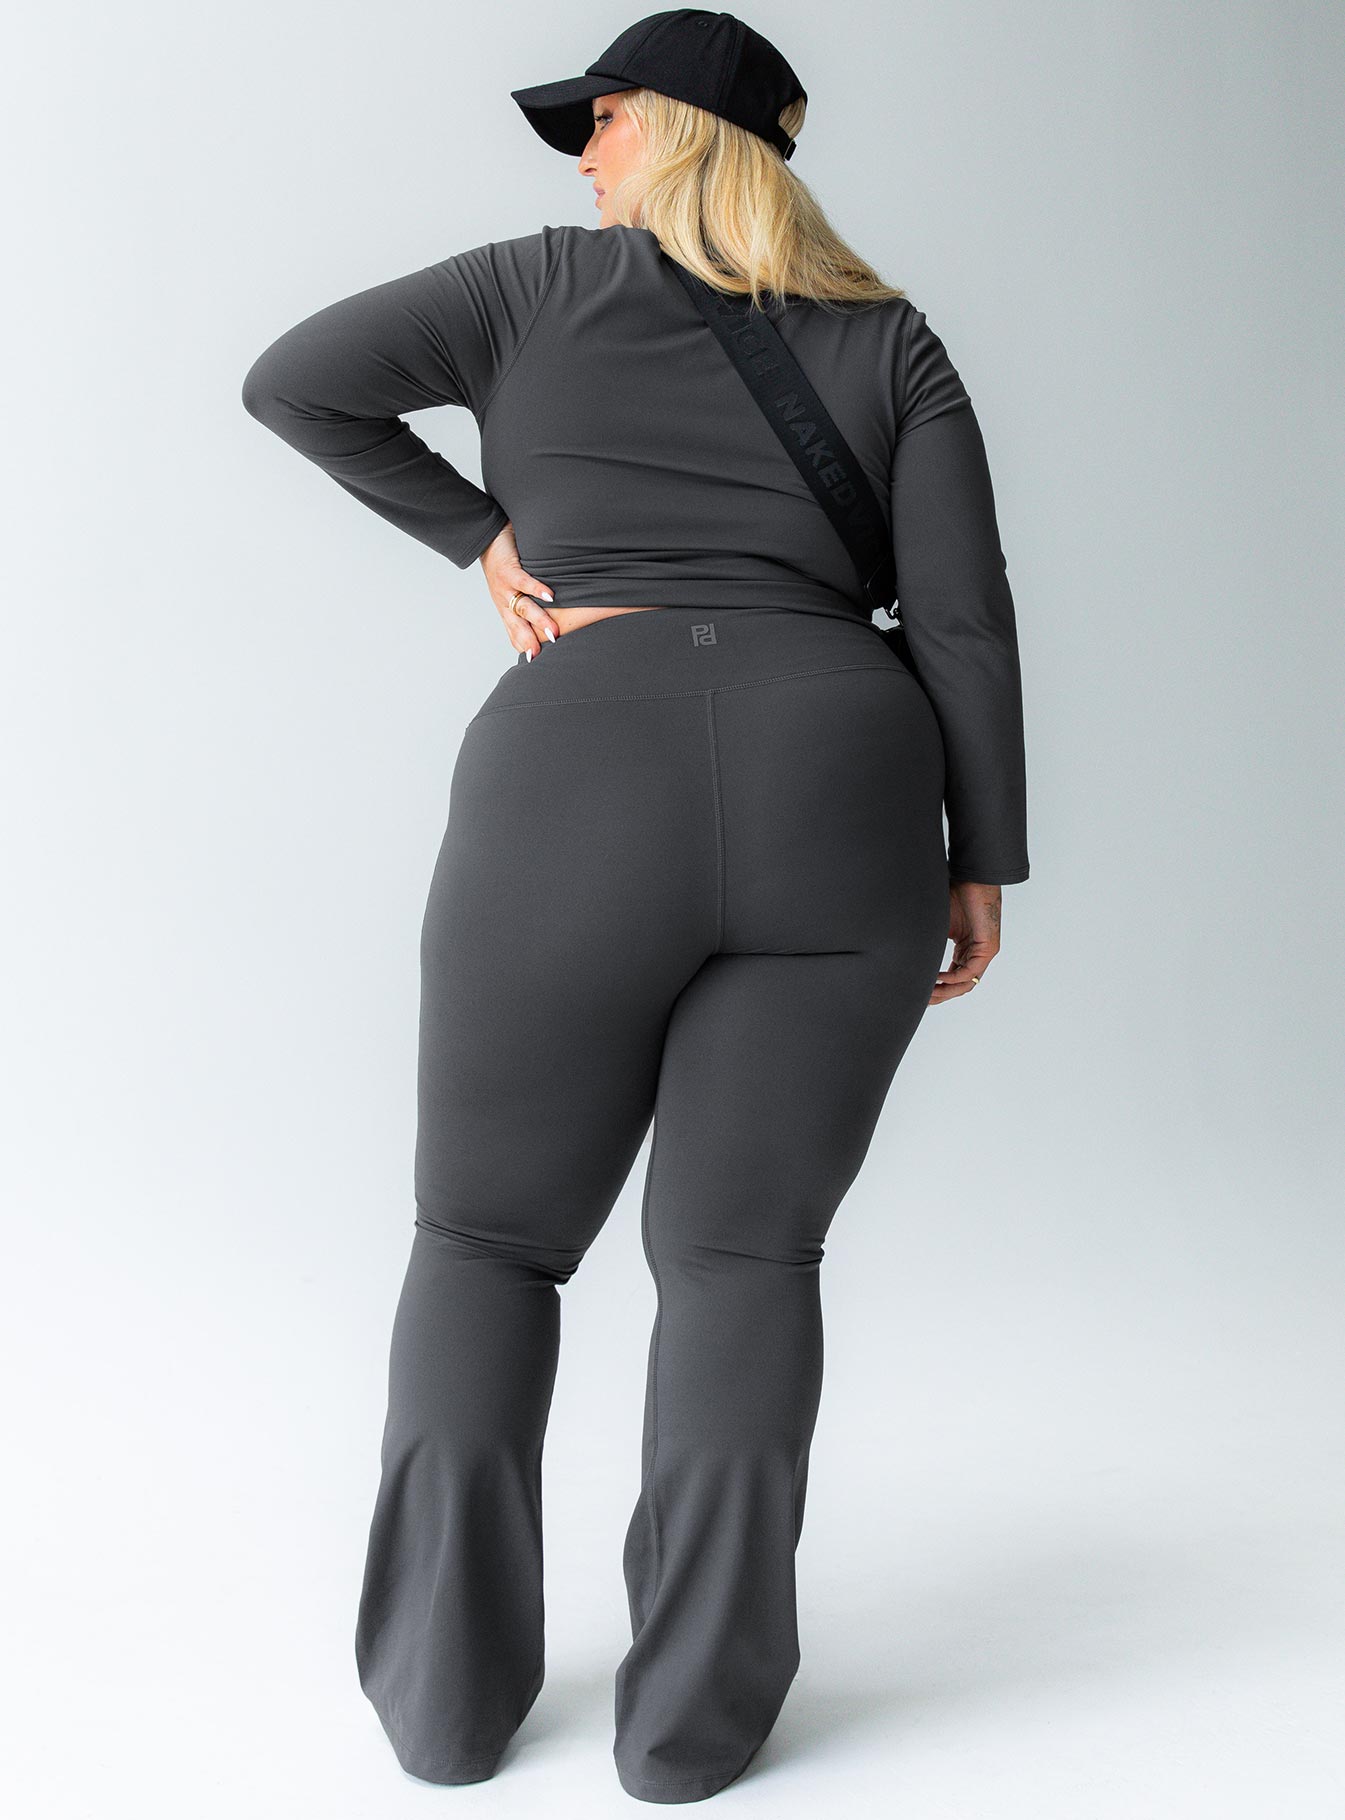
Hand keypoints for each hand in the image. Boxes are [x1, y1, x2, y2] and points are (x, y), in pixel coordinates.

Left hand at [479, 522, 558, 657]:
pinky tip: (550, 596)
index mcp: (506, 610)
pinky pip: (523, 582)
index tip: (536, 662)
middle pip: (518, 626)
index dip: (524, 647)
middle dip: (531, 641)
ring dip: (539, 620)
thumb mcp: (514, 590)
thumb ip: (529, 605)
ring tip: (553, 631)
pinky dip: (537, 589)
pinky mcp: (508, 570)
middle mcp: (504, 602)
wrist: (487, 538)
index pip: (515, 634)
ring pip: (523, 608)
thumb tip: (551, 619)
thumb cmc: (506, 566)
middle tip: (543, 655)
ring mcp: (505, 587)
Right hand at [930, 880, 1000, 1004]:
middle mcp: (975, 954)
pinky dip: (954, 978)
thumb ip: (928, 941)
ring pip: (966, 983)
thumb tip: (904, 948)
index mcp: (964, 949)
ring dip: (947, 991)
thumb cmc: (956, 894)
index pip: (952, 977)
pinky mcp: (988, 949)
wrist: (973, 879)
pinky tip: (938, 978)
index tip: (919, 992)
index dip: (936, 987)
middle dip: (940, 995)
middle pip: (959, 986)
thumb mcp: (937, 924)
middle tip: (922, 1000)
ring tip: (929, 993)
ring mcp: (983, 953)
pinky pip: (970, 972)